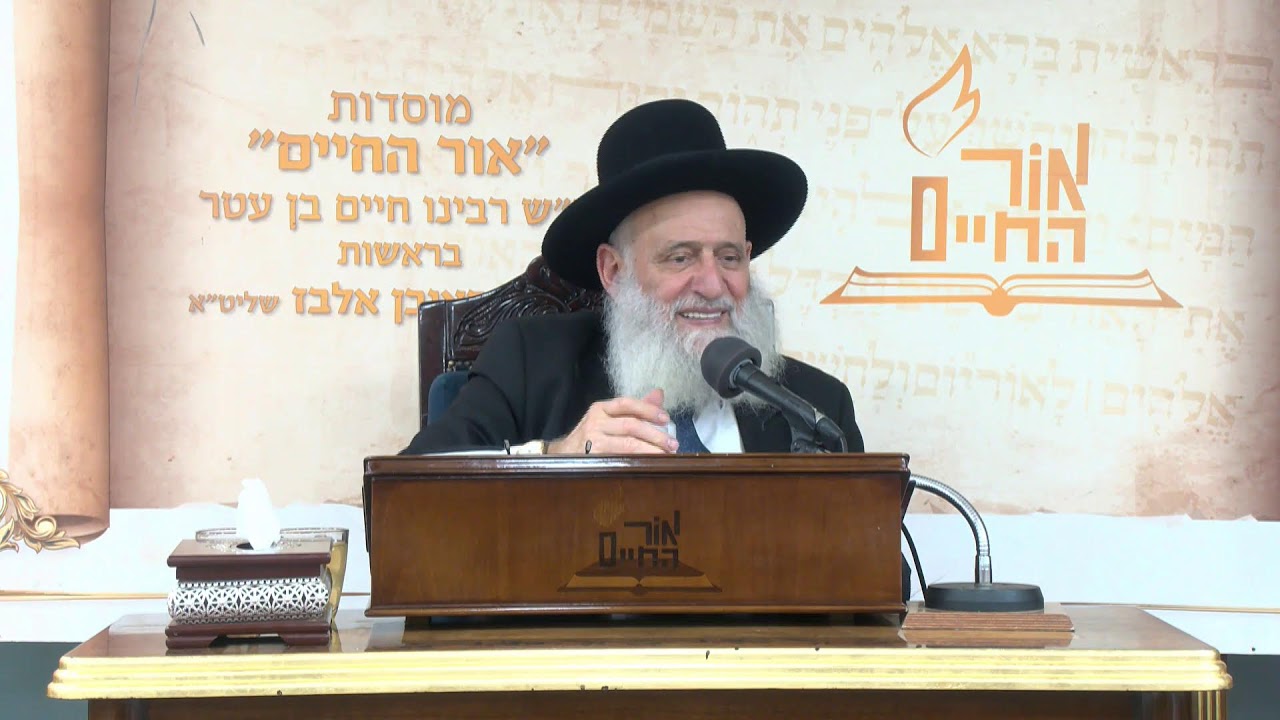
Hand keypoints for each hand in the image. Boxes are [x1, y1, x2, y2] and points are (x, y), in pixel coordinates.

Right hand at [547, 388, 677, 454]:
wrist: (562, 456)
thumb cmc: (591, 437)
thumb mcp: (609, 419)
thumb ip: (635, 408)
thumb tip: (659, 394)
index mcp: (601, 409)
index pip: (627, 403)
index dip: (648, 410)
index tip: (666, 418)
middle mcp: (595, 421)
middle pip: (631, 425)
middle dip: (655, 434)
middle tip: (673, 444)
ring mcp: (593, 441)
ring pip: (628, 444)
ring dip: (651, 449)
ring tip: (666, 455)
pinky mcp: (593, 459)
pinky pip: (620, 459)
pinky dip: (638, 461)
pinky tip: (649, 464)